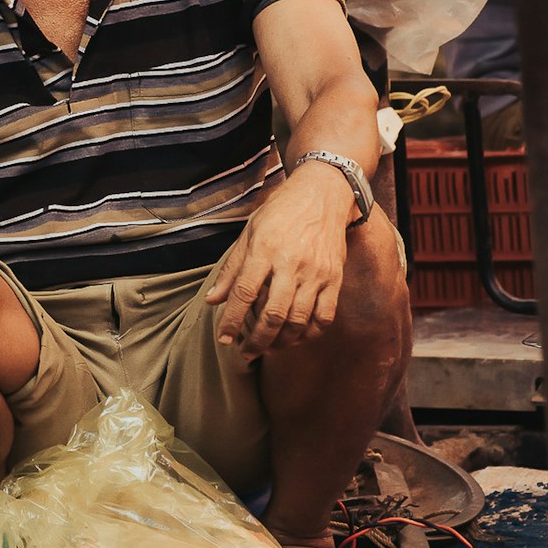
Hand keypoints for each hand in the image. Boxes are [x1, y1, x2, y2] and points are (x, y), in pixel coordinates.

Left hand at [205, 165, 352, 358]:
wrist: (322, 194)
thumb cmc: (280, 212)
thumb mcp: (249, 232)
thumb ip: (231, 269)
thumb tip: (212, 300)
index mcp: (265, 249)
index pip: (244, 292)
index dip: (231, 320)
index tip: (224, 338)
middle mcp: (291, 263)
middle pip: (273, 314)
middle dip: (257, 340)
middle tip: (246, 353)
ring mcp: (316, 272)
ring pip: (299, 320)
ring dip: (282, 342)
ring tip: (268, 348)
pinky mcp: (335, 279)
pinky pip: (325, 316)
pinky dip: (309, 334)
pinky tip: (296, 337)